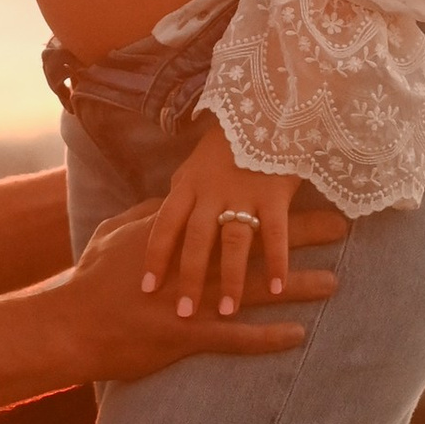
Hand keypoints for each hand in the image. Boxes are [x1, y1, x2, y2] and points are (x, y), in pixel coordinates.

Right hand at [62, 204, 331, 388]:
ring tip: (334, 283)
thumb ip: (148, 215)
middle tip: (341, 227)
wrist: (69, 323)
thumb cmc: (89, 280)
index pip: (231, 210)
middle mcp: (188, 261)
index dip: (267, 200)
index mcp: (173, 231)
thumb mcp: (116, 234)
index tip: (302, 188)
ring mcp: (190, 298)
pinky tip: (297, 336)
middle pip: (255, 242)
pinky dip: (267, 337)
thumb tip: (170, 199)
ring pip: (254, 288)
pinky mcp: (186, 334)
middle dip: (299, 235)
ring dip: (296, 285)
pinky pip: (236, 337)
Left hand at [140, 118, 342, 318]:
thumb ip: (180, 197)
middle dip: (189, 279)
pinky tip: (277, 289)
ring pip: (233, 242)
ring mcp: (244, 194)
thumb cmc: (225, 145)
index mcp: (188, 185)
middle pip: (196, 241)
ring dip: (231, 279)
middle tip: (184, 314)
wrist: (264, 109)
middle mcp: (212, 192)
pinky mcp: (275, 194)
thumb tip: (160, 222)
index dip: (155, 258)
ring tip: (227, 310)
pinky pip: (275, 233)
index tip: (146, 289)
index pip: (164, 225)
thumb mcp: (193, 168)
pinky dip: (277, 261)